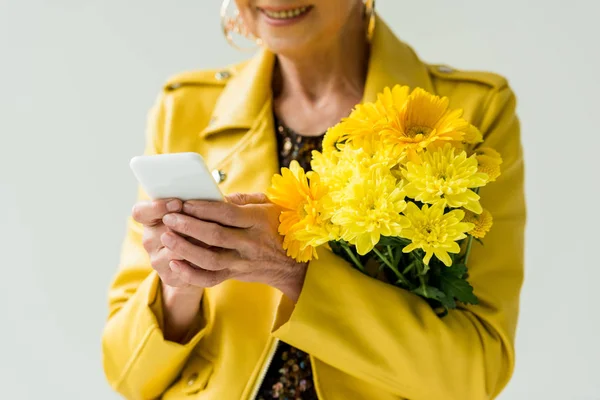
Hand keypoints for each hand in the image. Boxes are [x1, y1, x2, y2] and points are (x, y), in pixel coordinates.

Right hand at [132, 198, 203, 341]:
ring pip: (175, 251)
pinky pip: (185, 271)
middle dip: (187, 226)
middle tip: (207, 221)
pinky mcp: (169, 277)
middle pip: (162, 231)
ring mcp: (157, 260)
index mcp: (150, 219)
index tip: (178, 203)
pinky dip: (201, 261)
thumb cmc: (195, 226)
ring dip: (197, 243)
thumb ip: (193, 203)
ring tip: (217, 237)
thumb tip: (210, 198)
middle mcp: (149, 240)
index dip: (157, 207)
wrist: (195, 260)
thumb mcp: (192, 211)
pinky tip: (214, 252)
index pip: (141, 212)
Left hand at [161, 193, 307, 301]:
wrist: (292, 264)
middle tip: (168, 218)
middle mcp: (250, 243)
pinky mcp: (234, 275)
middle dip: (188, 226)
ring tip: (166, 236)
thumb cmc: (278, 226)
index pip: (228, 213)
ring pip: (209, 259)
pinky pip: (210, 279)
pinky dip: (190, 273)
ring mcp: (242, 262)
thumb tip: (216, 195)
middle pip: (215, 236)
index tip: (184, 203)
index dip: (204, 208)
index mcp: (258, 221)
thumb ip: (243, 199)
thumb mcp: (268, 205)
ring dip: (185, 248)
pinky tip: (174, 263)